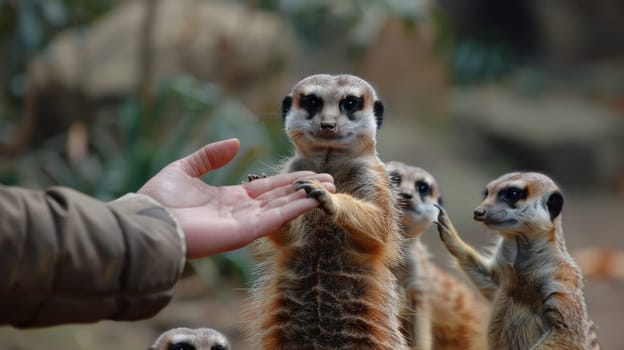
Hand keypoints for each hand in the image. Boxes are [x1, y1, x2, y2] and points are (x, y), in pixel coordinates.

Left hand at [138, 138, 334, 257]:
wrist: (148, 221)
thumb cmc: (158, 199)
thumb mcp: (184, 168)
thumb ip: (210, 156)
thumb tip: (235, 142)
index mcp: (229, 198)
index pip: (266, 188)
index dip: (288, 181)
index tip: (308, 174)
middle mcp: (241, 212)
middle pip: (281, 197)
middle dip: (305, 188)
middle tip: (330, 180)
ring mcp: (244, 223)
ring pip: (283, 207)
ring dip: (306, 197)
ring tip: (329, 188)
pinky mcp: (244, 232)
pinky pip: (276, 218)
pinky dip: (296, 208)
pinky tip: (313, 198)